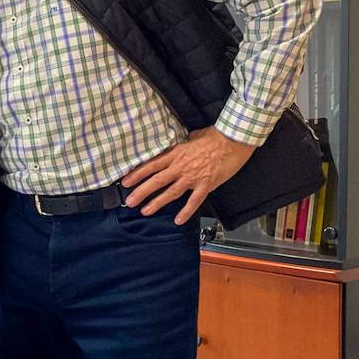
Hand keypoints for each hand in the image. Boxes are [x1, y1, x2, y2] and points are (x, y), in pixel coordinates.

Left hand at [122, 127, 255, 224]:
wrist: (232, 140)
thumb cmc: (213, 137)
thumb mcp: (190, 138)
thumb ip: (179, 147)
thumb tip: (173, 150)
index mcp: (175, 154)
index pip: (151, 165)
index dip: (137, 174)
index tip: (125, 182)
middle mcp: (180, 167)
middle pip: (156, 181)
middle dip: (141, 192)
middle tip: (129, 202)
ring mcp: (193, 177)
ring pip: (171, 192)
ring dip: (157, 202)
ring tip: (145, 211)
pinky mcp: (206, 185)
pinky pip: (194, 201)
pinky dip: (186, 212)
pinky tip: (178, 221)